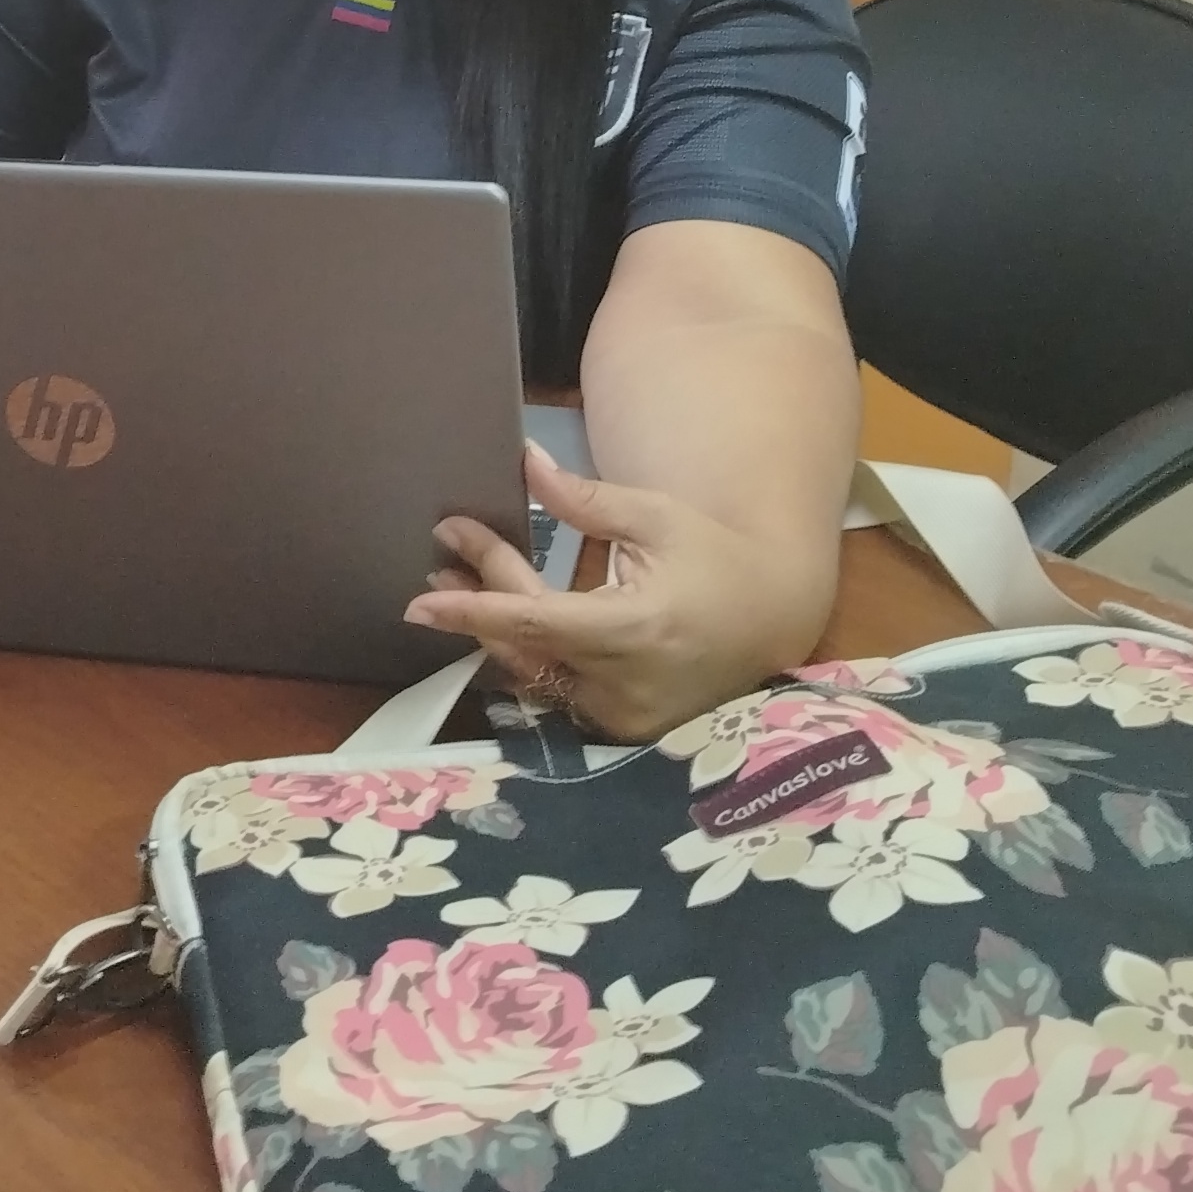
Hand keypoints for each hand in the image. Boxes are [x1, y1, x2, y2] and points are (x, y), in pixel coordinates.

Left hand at [406, 441, 825, 744]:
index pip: (536, 622)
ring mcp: (623, 716)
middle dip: (480, 595)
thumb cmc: (714, 558)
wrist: (772, 617)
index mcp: (635, 629)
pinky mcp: (623, 728)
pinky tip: (500, 619)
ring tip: (454, 579)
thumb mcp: (656, 518)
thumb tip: (525, 463)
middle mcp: (624, 684)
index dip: (474, 610)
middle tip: (446, 548)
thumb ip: (585, 501)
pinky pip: (558, 690)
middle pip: (527, 642)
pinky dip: (529, 653)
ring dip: (495, 627)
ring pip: (536, 672)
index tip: (420, 601)